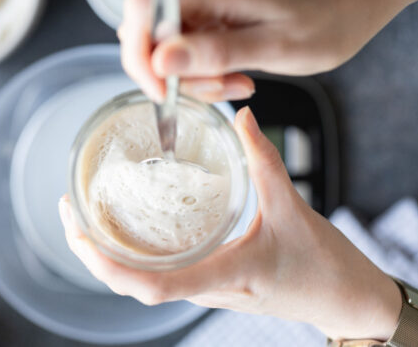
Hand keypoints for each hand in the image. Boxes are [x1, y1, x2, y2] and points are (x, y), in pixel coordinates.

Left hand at [59, 107, 400, 339]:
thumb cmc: (325, 267)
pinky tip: (134, 225)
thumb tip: (242, 117)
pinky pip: (164, 272)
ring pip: (144, 281)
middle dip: (93, 254)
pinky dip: (138, 252)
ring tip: (89, 216)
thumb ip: (265, 160)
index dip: (108, 266)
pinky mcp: (215, 282)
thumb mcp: (293, 208)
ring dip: (110, 254)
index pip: (151, 287)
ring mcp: (209, 289)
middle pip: (133, 285)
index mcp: (224, 276)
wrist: (347, 299)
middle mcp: (208, 289)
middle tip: (70, 212)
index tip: (80, 233)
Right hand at [118, 0, 378, 102]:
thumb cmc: (322, 24)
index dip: (139, 55)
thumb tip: (160, 61)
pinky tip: (233, 70)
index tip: (164, 90)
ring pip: (166, 42)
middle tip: (224, 87)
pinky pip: (184, 39)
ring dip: (195, 74)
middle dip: (177, 74)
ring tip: (237, 80)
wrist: (344, 4)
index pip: (141, 9)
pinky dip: (202, 65)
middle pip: (151, 31)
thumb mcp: (276, 48)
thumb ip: (216, 53)